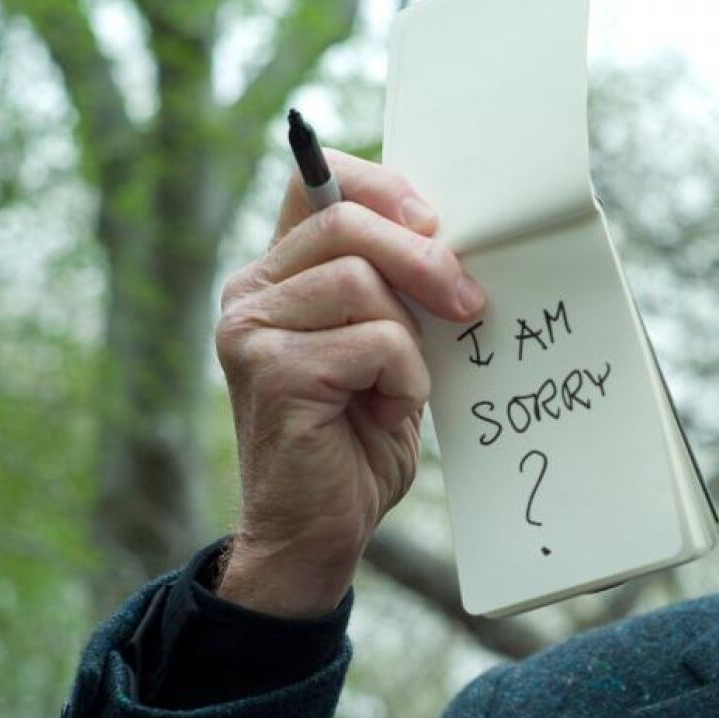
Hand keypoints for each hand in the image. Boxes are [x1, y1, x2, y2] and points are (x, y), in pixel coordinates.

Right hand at [213, 150, 483, 617]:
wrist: (318, 536)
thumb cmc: (357, 442)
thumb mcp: (386, 349)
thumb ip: (397, 290)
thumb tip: (451, 237)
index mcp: (276, 276)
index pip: (315, 181)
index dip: (381, 186)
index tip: (435, 222)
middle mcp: (250, 293)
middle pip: (346, 220)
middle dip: (424, 255)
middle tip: (469, 302)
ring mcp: (251, 330)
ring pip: (360, 279)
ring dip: (408, 335)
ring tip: (400, 385)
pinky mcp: (272, 370)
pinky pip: (372, 339)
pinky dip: (403, 375)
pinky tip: (386, 411)